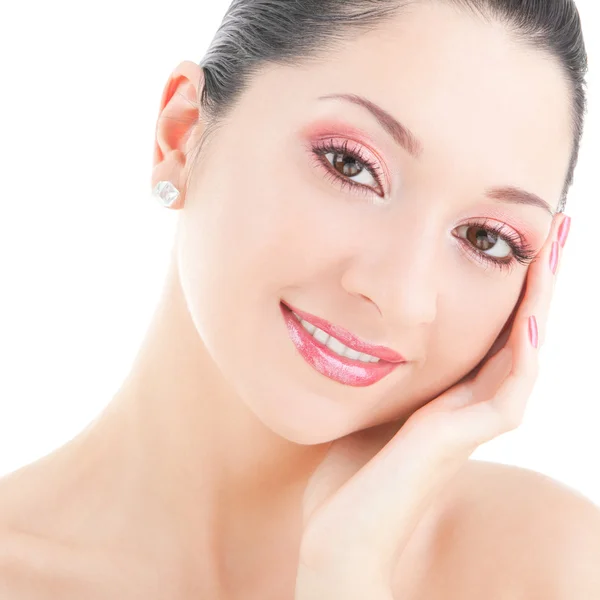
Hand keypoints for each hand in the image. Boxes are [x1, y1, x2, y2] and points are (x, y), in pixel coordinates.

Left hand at [294, 214, 568, 599]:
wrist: (341, 531)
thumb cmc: (350, 469)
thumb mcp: (369, 400)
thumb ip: (386, 370)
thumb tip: (373, 329)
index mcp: (451, 392)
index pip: (495, 328)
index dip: (512, 286)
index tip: (519, 238)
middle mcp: (472, 404)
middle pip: (519, 330)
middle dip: (537, 280)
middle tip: (554, 228)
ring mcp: (472, 423)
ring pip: (524, 352)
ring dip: (540, 303)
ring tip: (552, 251)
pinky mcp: (462, 440)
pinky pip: (508, 392)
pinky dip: (522, 355)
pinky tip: (527, 320)